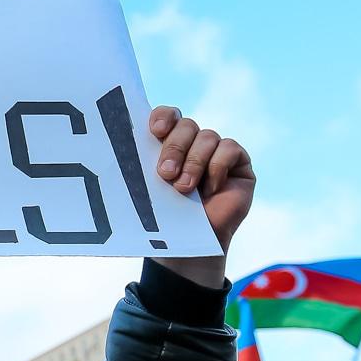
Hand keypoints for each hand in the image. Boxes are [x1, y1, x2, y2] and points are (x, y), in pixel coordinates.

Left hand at [147, 106, 255, 287]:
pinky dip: (217, 167)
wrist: (187, 244)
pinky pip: (229, 148)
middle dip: (174, 148)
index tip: (156, 130)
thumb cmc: (163, 215)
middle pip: (186, 125)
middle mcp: (193, 142)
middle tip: (165, 173)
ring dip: (194, 162)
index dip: (164, 117)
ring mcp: (216, 151)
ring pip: (207, 136)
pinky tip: (210, 188)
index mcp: (167, 142)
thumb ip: (142, 163)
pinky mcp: (239, 163)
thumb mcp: (148, 187)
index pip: (167, 116)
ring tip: (183, 189)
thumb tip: (122, 140)